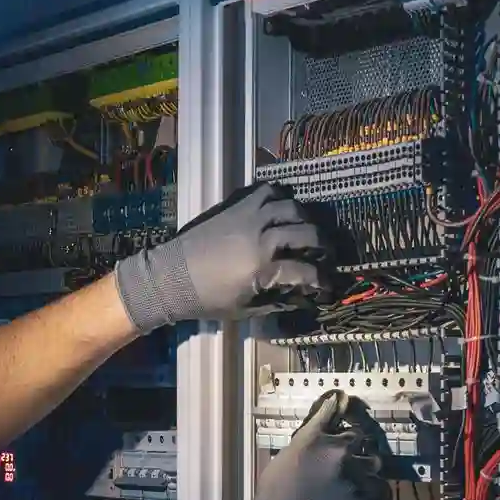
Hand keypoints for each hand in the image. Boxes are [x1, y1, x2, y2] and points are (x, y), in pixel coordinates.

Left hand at [112, 184, 331, 332]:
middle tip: (326, 254)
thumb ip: (278, 301)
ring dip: (305, 218)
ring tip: (307, 229)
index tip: (328, 286)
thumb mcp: (245, 309)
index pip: (307, 272)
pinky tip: (283, 209)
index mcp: (263, 268)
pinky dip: (281, 197)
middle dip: (324, 246)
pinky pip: (267, 190)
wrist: (171, 276)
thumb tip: (304, 297)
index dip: (323, 281)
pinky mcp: (236, 204)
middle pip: (308, 233)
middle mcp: (261, 236)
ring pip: (292, 206)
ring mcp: (249, 215)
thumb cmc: (208, 299)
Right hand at [227, 390, 386, 499]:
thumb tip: (328, 413)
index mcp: (317, 438)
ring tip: (352, 492)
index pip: (338, 413)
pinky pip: (382, 493)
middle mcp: (341, 452)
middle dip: (356, 451)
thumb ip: (309, 436)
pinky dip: (373, 499)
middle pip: (362, 441)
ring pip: (375, 467)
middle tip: (346, 469)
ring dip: (367, 475)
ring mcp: (359, 477)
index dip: (342, 420)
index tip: (344, 420)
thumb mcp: (284, 460)